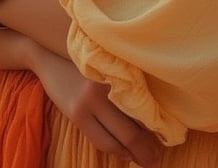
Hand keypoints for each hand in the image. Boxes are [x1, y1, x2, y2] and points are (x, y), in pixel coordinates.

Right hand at [30, 46, 160, 167]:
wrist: (50, 59)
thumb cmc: (87, 63)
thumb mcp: (109, 70)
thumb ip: (126, 87)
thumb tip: (153, 115)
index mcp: (117, 74)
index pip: (142, 108)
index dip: (156, 128)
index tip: (167, 138)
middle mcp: (104, 88)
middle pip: (131, 129)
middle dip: (146, 149)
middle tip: (157, 160)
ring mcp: (88, 102)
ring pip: (117, 139)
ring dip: (133, 153)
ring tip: (145, 160)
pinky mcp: (76, 114)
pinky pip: (102, 140)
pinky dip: (116, 150)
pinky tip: (125, 153)